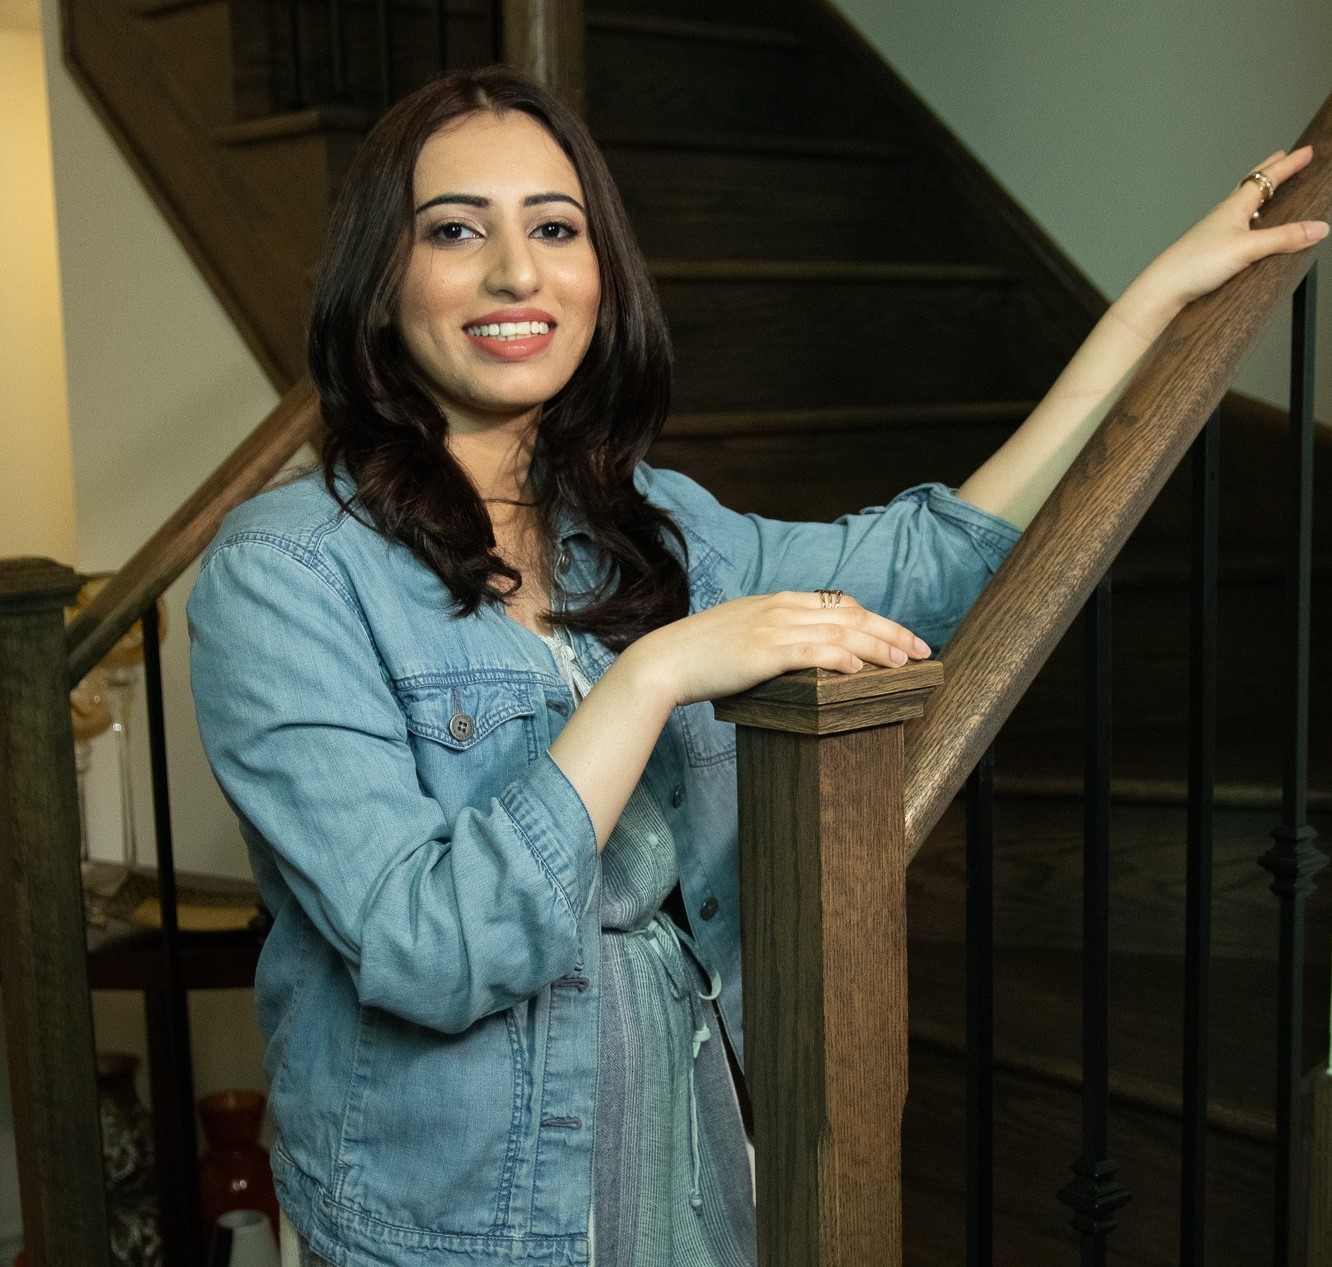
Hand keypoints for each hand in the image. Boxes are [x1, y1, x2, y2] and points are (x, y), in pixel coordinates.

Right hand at [622, 591, 931, 708]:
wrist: (664, 661)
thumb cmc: (700, 656)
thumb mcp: (742, 635)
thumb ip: (772, 637)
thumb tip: (801, 654)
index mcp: (777, 602)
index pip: (840, 604)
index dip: (875, 619)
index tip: (900, 636)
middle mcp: (781, 609)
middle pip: (851, 615)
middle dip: (891, 631)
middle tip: (922, 649)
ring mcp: (773, 628)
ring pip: (840, 631)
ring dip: (878, 646)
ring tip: (904, 661)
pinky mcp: (763, 652)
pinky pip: (812, 651)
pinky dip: (841, 656)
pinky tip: (861, 668)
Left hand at [1118, 146, 1328, 333]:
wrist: (1164, 288)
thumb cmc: (1197, 263)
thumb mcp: (1248, 248)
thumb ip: (1284, 238)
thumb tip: (1319, 228)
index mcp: (1235, 206)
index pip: (1268, 178)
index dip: (1289, 165)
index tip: (1306, 151)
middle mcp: (1224, 214)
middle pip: (1251, 185)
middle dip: (1270, 171)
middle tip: (1283, 158)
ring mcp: (1215, 230)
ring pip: (1242, 203)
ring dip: (1258, 193)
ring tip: (1270, 188)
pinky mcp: (1210, 248)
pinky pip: (1235, 224)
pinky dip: (1248, 216)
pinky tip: (1248, 227)